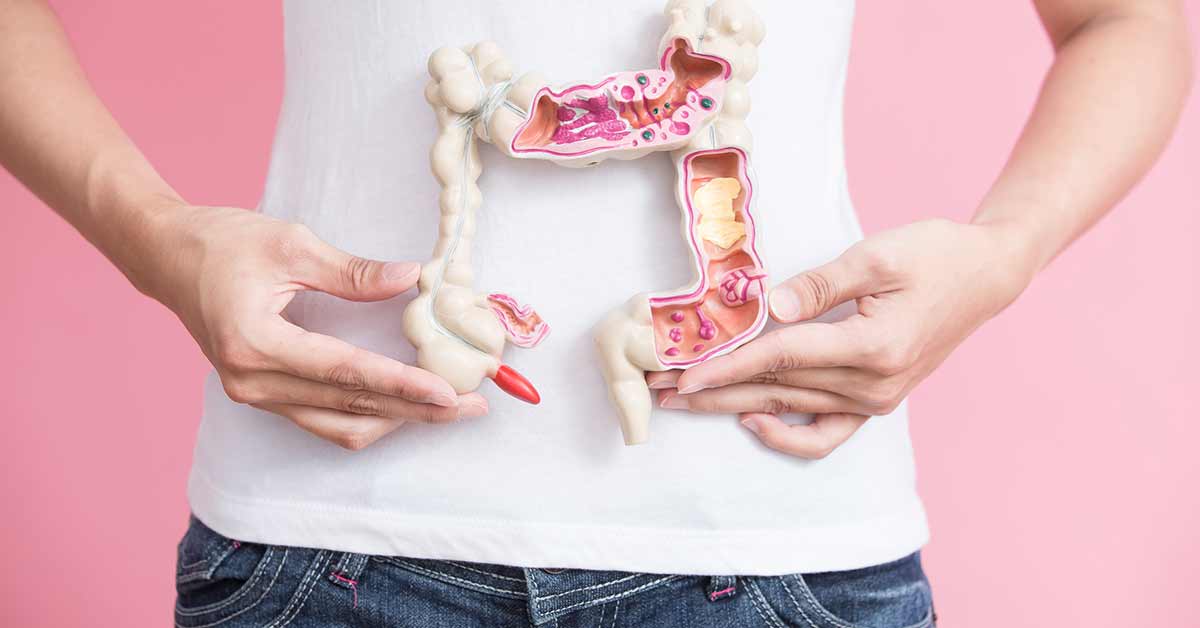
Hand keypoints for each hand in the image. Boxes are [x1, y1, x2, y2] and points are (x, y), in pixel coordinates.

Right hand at [143, 204, 486, 449]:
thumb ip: (353, 271)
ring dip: (397, 419)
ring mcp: (254, 394)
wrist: (165, 257)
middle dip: (416, 411)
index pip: (345, 373)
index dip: (401, 385)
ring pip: (338, 425)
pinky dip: (367, 415)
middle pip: (350, 408)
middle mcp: (252, 381)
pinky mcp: (261, 395)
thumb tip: (413, 278)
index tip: (448, 391)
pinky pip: (321, 420)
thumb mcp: (291, 243)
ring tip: (449, 408)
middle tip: (471, 405)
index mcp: (255, 342)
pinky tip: (405, 405)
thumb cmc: (222, 242)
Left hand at [648, 219, 1033, 457]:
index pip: (782, 358)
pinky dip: (789, 435)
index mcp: (874, 346)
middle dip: (712, 392)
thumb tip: (769, 308)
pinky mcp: (877, 400)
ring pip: (790, 408)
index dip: (728, 365)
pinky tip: (754, 420)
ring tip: (686, 402)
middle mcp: (874, 385)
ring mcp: (877, 399)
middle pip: (776, 390)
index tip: (682, 374)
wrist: (987, 275)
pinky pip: (827, 433)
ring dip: (733, 405)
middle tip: (660, 392)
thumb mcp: (879, 255)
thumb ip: (821, 285)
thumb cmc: (935, 254)